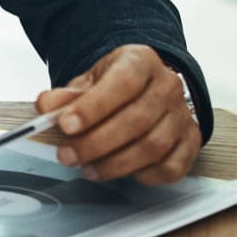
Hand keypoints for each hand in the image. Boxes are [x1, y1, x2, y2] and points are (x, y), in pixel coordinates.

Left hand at [38, 45, 199, 183]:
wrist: (143, 87)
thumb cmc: (113, 86)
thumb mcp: (86, 82)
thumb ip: (65, 96)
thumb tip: (46, 107)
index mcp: (141, 61)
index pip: (122, 83)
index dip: (93, 107)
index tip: (66, 125)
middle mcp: (167, 86)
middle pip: (136, 120)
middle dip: (97, 143)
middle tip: (68, 155)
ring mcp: (182, 115)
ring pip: (153, 146)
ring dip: (115, 163)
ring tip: (88, 168)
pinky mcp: (189, 142)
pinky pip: (171, 167)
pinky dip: (144, 175)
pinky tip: (121, 172)